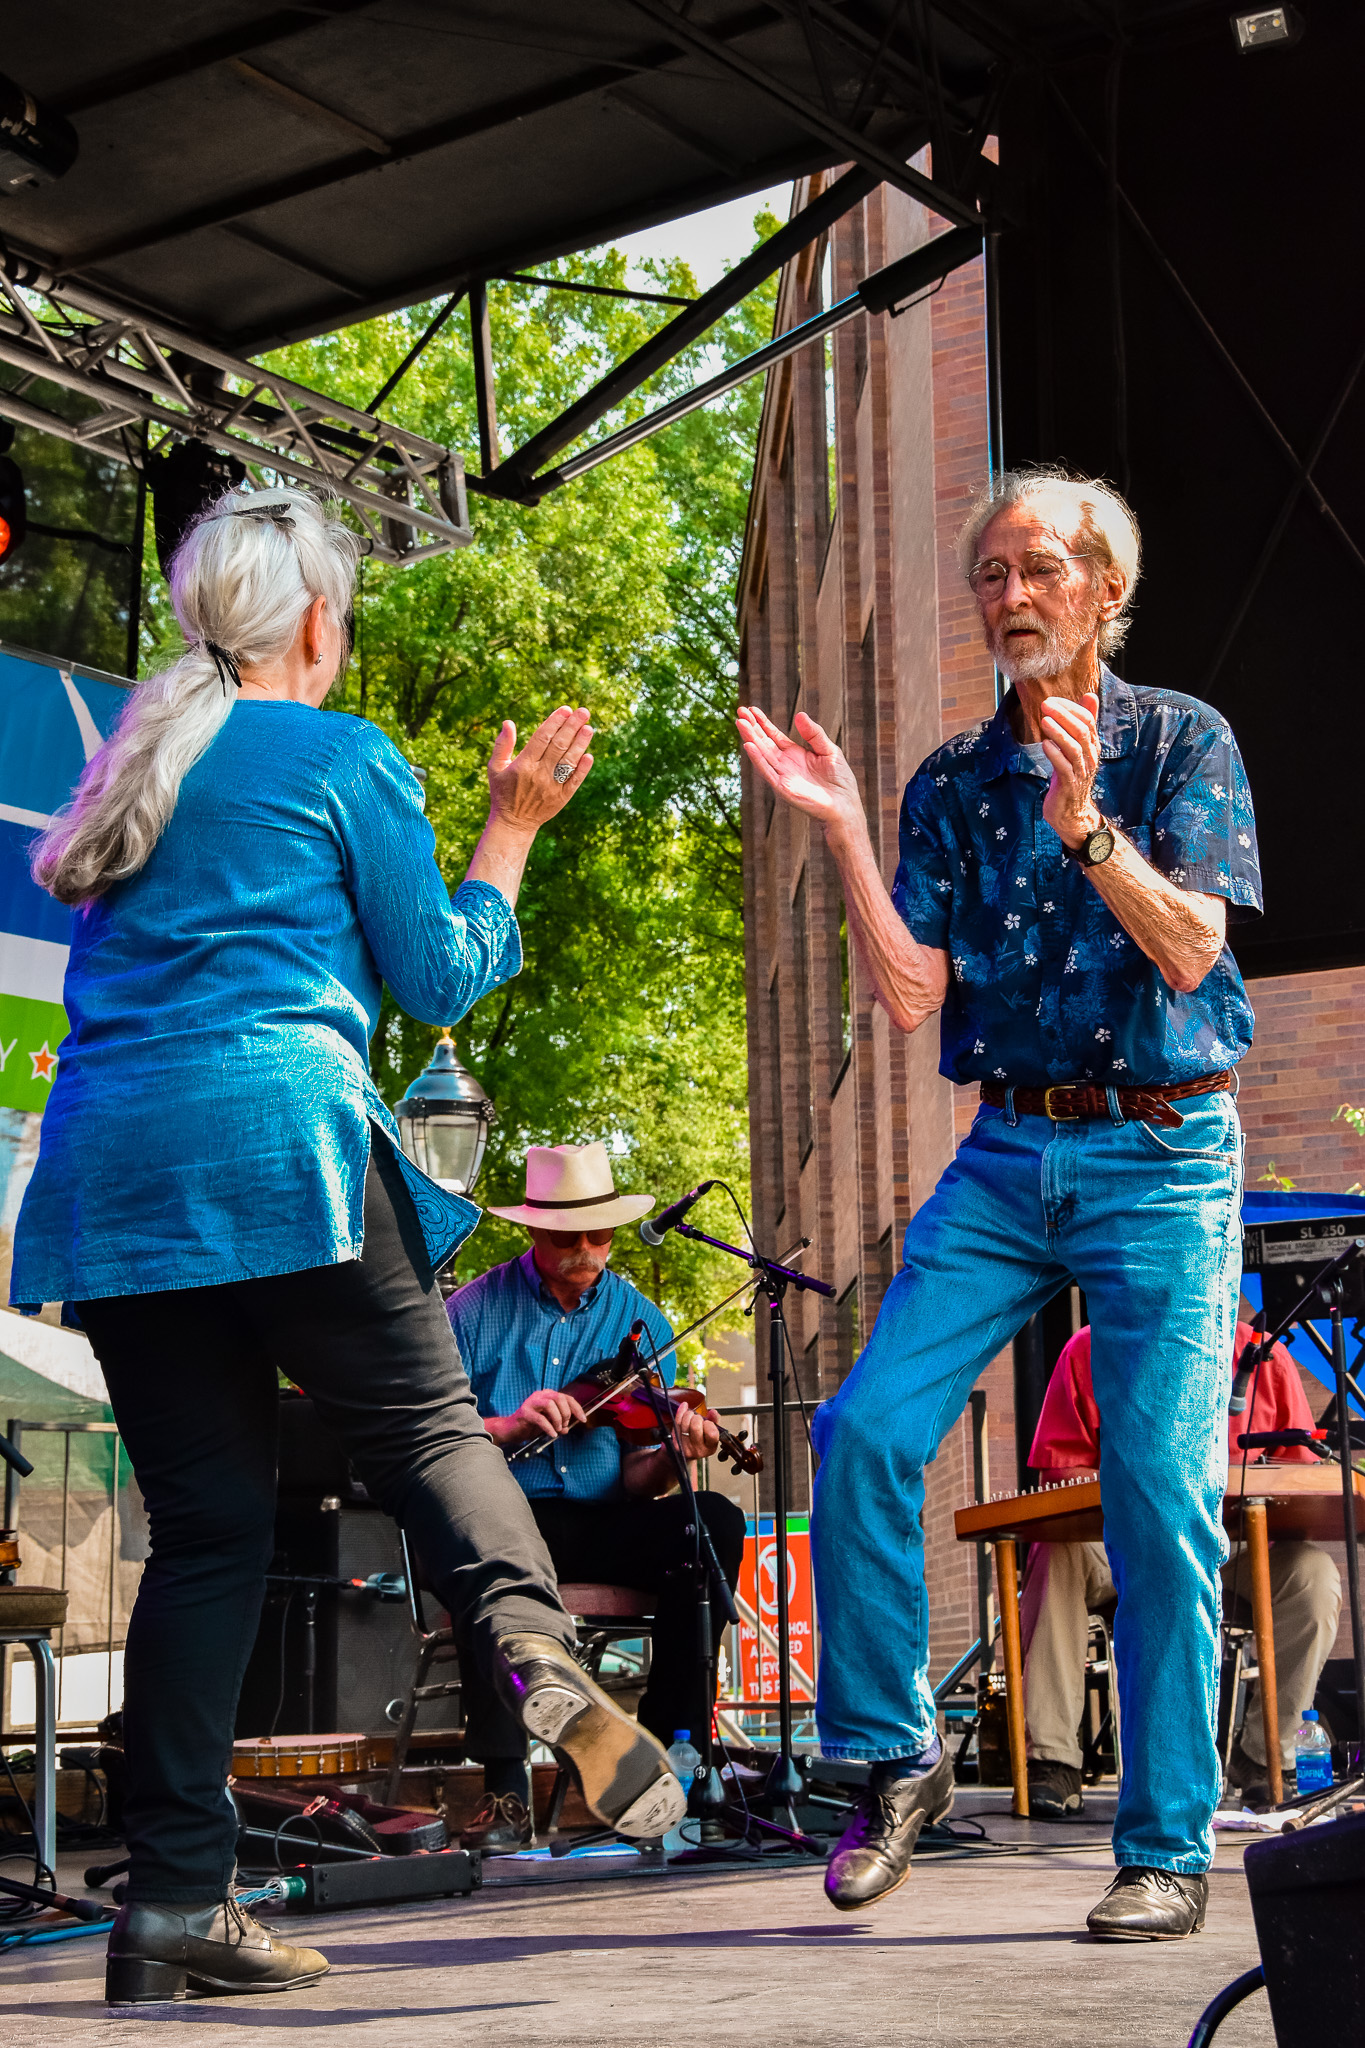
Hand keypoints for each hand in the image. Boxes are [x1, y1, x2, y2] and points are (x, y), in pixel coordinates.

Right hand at [486, 706, 592, 835]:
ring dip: (580, 744)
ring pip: (569, 761)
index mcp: (523, 764)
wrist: (513, 823)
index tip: (566, 709)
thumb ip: (503, 745)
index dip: (555, 722)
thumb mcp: (495, 768)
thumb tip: (508, 722)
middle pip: (559, 745)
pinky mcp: (562, 798)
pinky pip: (574, 781)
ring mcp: (552, 786)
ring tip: (589, 728)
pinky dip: (582, 769)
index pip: (542, 737)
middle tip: (583, 712)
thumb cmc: (503, 792)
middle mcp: (539, 774)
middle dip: (572, 726)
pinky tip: (589, 755)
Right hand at [512, 1388, 587, 1445]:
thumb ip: (559, 1424)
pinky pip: (540, 1418)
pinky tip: (552, 1434)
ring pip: (550, 1404)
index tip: (583, 1419)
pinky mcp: (525, 1412)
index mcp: (547, 1396)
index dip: (577, 1408)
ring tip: (557, 1429)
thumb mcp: (548, 1424)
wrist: (511, 1430)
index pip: (566, 1397)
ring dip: (557, 1418)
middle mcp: (540, 1396)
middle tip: (565, 1425)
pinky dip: (549, 1427)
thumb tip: (568, 1428)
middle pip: (559, 1398)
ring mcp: (531, 1402)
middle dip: (566, 1413)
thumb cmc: (530, 1425)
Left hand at [672, 1401, 721, 1464]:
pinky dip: (680, 1413)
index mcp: (710, 1448)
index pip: (711, 1434)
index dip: (709, 1424)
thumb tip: (713, 1412)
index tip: (707, 1423)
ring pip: (685, 1424)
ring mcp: (686, 1447)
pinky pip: (677, 1423)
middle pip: (695, 1427)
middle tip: (698, 1418)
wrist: (689, 1453)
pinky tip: (684, 1408)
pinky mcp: (676, 1443)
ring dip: (688, 1414)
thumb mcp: (712, 1432)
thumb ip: (714, 1421)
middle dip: (697, 1417)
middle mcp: (698, 1450)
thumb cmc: (702, 1440)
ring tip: (691, 1415)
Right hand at [736, 705, 865, 840]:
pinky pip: (768, 772)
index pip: (774, 735)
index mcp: (795, 754)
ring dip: (751, 739)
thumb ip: (814, 734)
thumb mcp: (829, 750)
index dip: (762, 723)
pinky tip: (749, 745)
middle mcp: (785, 764)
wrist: (845, 805)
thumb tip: (799, 714)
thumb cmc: (840, 779)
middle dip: (752, 727)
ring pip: (762, 754)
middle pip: (764, 742)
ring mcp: (782, 776)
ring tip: (740, 723)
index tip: (751, 710)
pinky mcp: (783, 789)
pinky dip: (758, 759)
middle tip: (740, 711)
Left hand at [1040, 690, 1102, 849]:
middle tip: (1045, 705)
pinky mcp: (1070, 784)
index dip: (1071, 708)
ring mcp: (1081, 771)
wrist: (1072, 812)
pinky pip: (1064, 766)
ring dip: (1059, 732)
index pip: (1087, 720)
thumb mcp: (1078, 747)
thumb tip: (1089, 695)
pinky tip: (1044, 744)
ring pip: (1074, 747)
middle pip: (1082, 731)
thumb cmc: (1072, 776)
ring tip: (1044, 721)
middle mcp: (1091, 756)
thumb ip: (1083, 723)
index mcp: (1093, 745)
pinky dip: (1054, 754)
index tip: (1053, 700)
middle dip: (1064, 715)